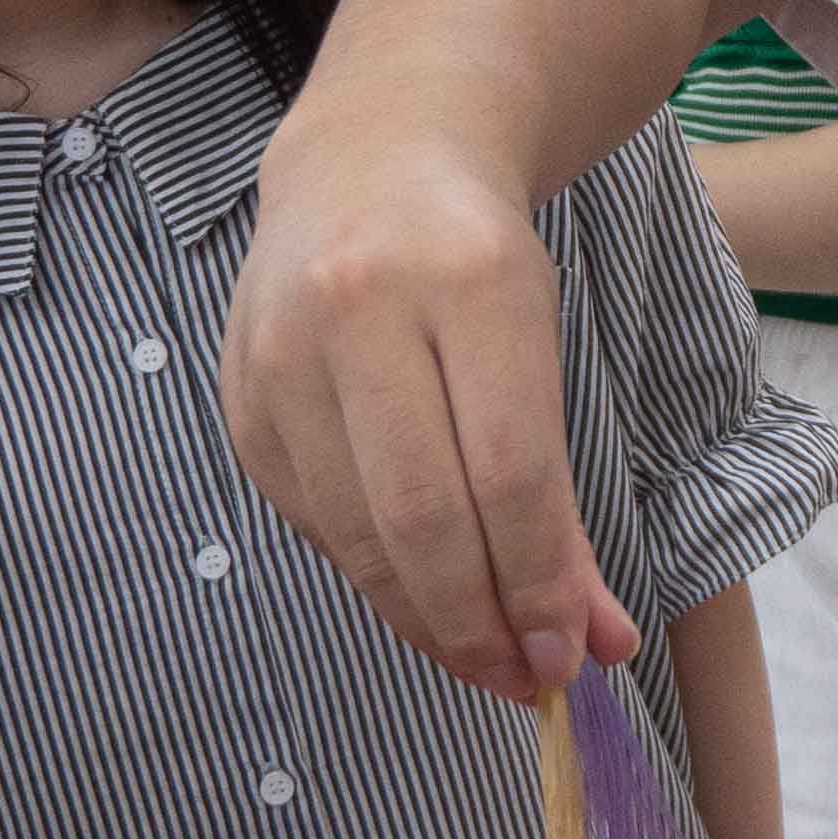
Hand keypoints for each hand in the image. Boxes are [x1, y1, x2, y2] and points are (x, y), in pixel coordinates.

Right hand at [220, 128, 635, 699]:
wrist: (368, 162)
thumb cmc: (478, 262)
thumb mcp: (543, 347)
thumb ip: (566, 502)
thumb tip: (597, 644)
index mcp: (468, 280)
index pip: (509, 470)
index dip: (539, 579)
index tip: (570, 655)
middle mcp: (362, 307)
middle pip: (423, 513)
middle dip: (479, 619)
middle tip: (524, 677)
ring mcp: (283, 350)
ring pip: (355, 530)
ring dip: (424, 618)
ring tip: (480, 657)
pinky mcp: (240, 394)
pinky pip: (311, 520)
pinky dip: (370, 573)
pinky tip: (416, 593)